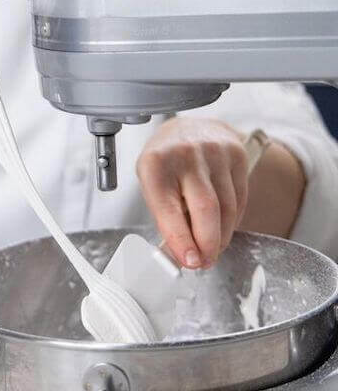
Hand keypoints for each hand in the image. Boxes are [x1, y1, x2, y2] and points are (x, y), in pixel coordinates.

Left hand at [137, 117, 247, 268]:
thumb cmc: (165, 162)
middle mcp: (186, 155)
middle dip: (207, 243)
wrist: (188, 128)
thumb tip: (179, 254)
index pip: (169, 208)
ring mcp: (214, 153)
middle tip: (204, 263)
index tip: (189, 261)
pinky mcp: (237, 155)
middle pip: (205, 208)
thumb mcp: (151, 183)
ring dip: (221, 237)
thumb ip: (164, 216)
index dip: (180, 238)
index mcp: (155, 164)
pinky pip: (240, 199)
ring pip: (226, 207)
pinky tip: (223, 229)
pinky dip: (232, 221)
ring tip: (212, 251)